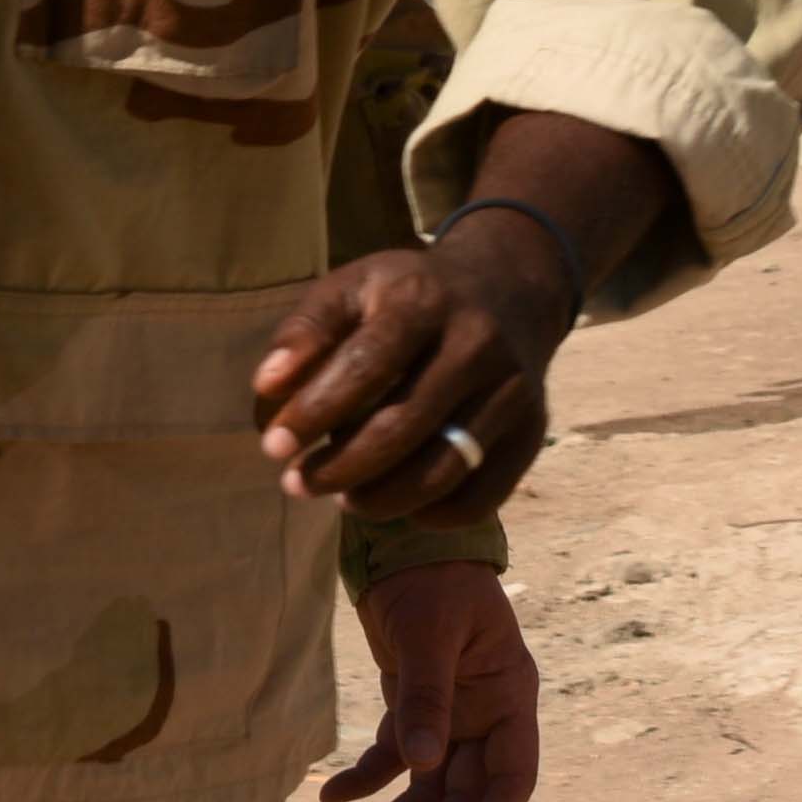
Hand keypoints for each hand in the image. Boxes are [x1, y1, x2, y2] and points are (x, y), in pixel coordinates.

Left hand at [250, 211, 565, 513]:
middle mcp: (477, 344)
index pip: (366, 366)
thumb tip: (267, 387)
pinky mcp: (533, 430)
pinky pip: (483, 496)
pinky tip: (401, 504)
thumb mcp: (353, 287)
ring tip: (343, 499)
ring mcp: (512, 390)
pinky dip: (435, 514)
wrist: (508, 289)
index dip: (315, 413)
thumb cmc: (409, 297)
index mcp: (423, 301)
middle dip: (340, 468)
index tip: (273, 446)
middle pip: (403, 427)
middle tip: (297, 484)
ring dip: (381, 500)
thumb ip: (305, 329)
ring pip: (443, 470)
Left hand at [322, 560, 541, 801]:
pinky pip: (391, 759)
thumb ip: (425, 698)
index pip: (511, 777)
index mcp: (509, 698)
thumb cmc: (434, 581)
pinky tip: (332, 798)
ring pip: (427, 786)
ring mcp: (450, 717)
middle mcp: (485, 716)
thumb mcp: (430, 637)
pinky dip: (365, 780)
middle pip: (463, 793)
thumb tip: (420, 765)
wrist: (408, 546)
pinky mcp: (413, 710)